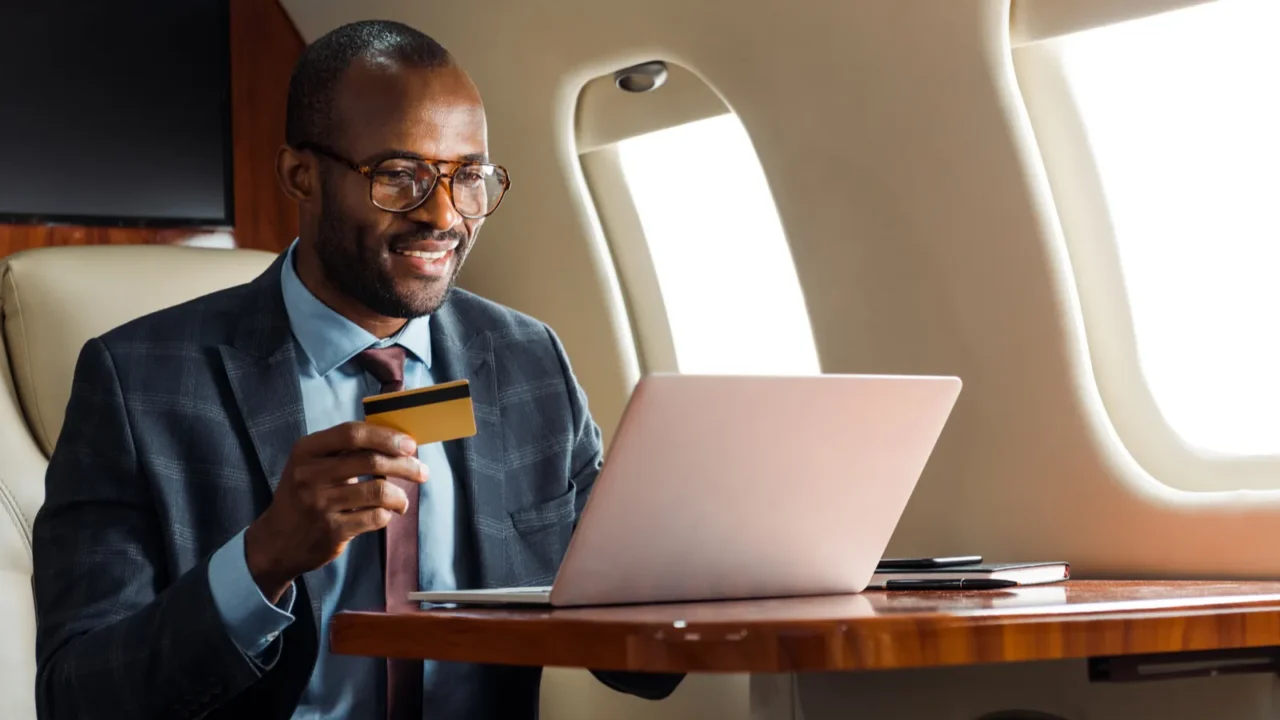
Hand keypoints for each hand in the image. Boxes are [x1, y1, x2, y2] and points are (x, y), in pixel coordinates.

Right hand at [244, 421, 426, 602]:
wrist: (276, 542)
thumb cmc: (304, 495)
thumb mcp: (312, 465)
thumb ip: (344, 450)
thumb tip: (396, 437)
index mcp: (306, 450)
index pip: (352, 434)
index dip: (386, 436)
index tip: (410, 444)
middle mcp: (310, 475)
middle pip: (372, 461)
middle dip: (405, 465)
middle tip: (422, 471)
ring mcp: (320, 504)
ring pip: (379, 491)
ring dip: (400, 496)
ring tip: (402, 500)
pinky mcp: (332, 530)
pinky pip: (375, 517)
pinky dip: (388, 515)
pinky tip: (385, 514)